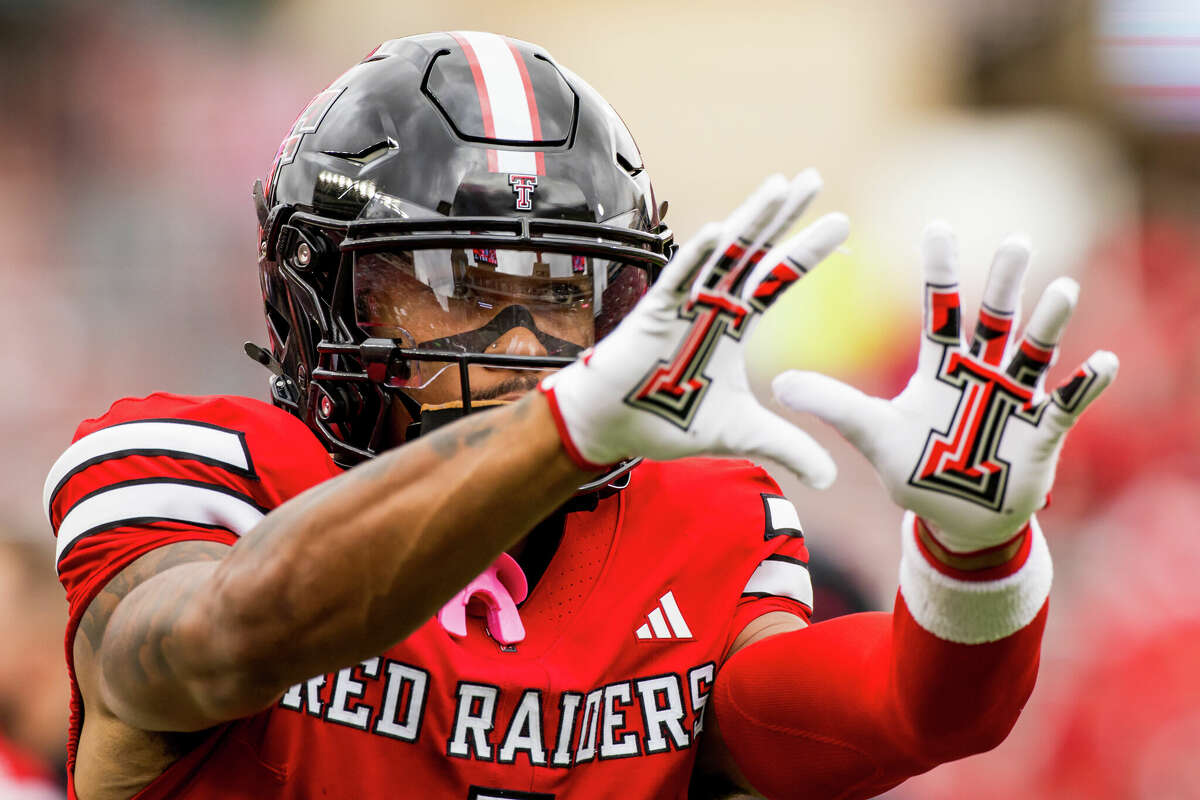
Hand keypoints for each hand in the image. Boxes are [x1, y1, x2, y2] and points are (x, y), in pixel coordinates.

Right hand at [540, 171, 848, 487]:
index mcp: (732, 325)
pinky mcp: (653, 315)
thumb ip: (785, 446)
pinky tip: (718, 230)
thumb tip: (831, 480)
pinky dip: (696, 256)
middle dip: (784, 216)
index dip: (806, 253)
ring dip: (750, 220)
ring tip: (778, 185)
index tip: (843, 225)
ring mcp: (683, 305)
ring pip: (722, 254)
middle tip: (814, 178)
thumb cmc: (666, 420)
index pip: (776, 280)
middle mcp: (712, 305)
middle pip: (755, 252)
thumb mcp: (740, 435)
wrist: (612, 428)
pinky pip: (677, 279)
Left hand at [772, 222, 1117, 552]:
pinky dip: (1086, 385)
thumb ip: (833, 406)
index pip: (939, 309)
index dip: (938, 271)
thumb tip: (778, 384)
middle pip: (993, 320)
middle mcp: (981, 373)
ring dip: (1049, 323)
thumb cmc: (915, 469)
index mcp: (940, 369)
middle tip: (1014, 241)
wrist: (957, 517)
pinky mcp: (1042, 432)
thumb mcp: (872, 435)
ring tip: (1063, 290)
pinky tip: (1104, 362)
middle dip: (1003, 283)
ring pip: (1034, 352)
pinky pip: (1069, 404)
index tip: (936, 225)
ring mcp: (1015, 399)